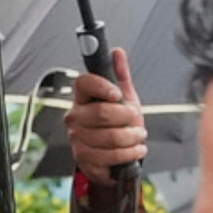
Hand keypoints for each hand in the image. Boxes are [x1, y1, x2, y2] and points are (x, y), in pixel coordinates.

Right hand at [64, 60, 149, 180]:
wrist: (115, 155)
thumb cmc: (117, 125)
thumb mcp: (124, 98)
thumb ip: (120, 75)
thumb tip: (117, 53)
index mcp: (82, 98)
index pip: (84, 83)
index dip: (103, 87)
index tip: (117, 94)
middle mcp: (75, 119)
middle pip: (102, 113)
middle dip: (127, 117)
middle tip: (134, 119)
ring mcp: (78, 140)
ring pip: (110, 137)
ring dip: (132, 138)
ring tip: (137, 136)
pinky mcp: (84, 160)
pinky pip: (111, 157)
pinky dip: (129, 154)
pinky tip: (134, 149)